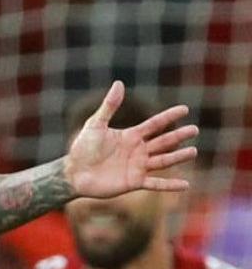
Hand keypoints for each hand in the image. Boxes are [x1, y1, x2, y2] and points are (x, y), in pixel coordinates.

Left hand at [65, 81, 198, 197]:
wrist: (73, 173)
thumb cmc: (82, 148)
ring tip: (193, 151)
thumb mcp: (95, 124)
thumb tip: (119, 83)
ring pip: (163, 161)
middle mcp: (137, 151)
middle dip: (178, 136)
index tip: (184, 109)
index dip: (169, 117)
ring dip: (178, 157)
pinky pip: (156, 184)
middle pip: (163, 142)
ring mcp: (137, 167)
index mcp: (131, 136)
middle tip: (194, 130)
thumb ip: (109, 106)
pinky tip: (186, 185)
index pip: (154, 124)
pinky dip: (170, 185)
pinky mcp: (133, 182)